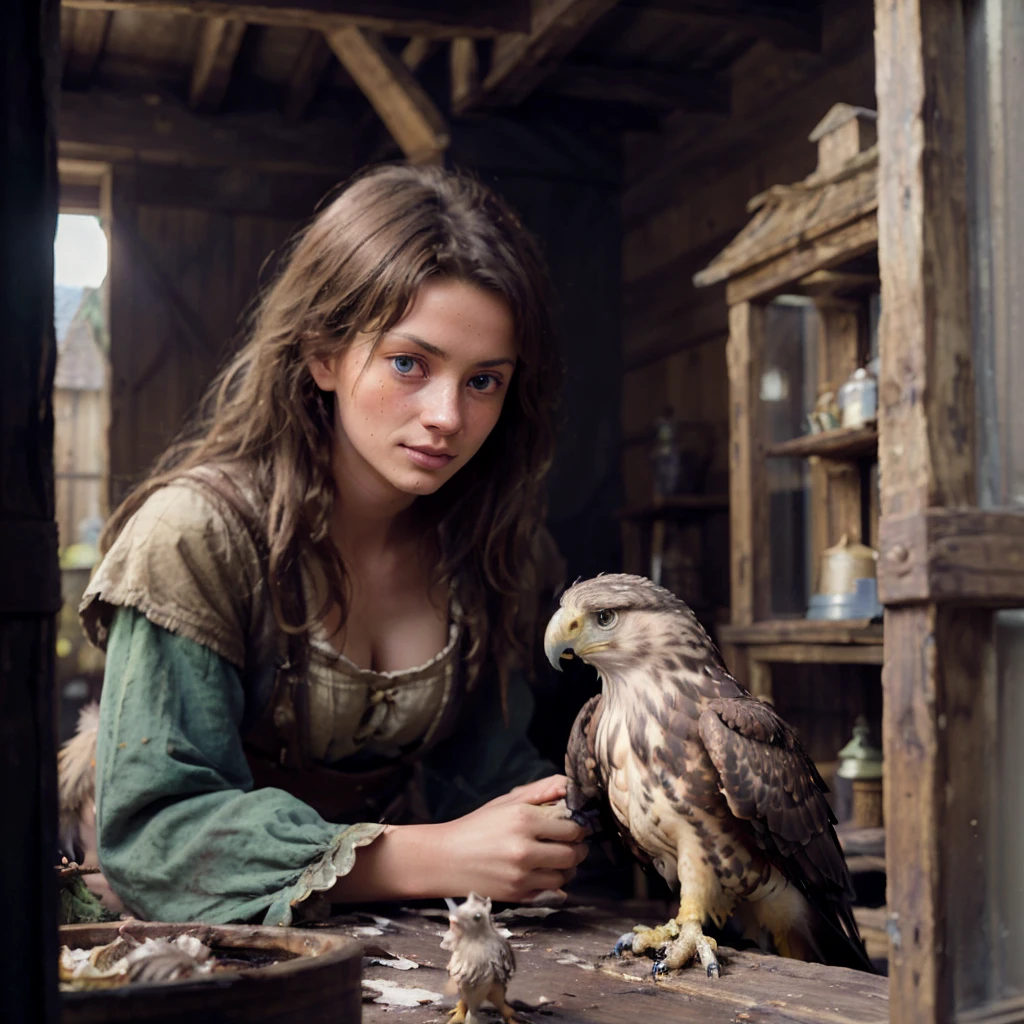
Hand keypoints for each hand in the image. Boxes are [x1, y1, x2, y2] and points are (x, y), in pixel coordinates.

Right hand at [327, 775, 588, 904]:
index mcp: (524, 820)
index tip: (576, 825)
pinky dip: (554, 882)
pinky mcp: (517, 895)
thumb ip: (540, 791)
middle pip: (573, 854)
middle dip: (579, 848)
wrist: (446, 858)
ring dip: (569, 867)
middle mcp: (524, 849)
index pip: (572, 828)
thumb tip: (569, 785)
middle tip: (573, 843)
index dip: (579, 827)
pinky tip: (544, 871)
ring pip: (565, 875)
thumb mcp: (507, 801)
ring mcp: (521, 875)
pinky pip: (551, 890)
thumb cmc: (478, 826)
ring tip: (559, 858)